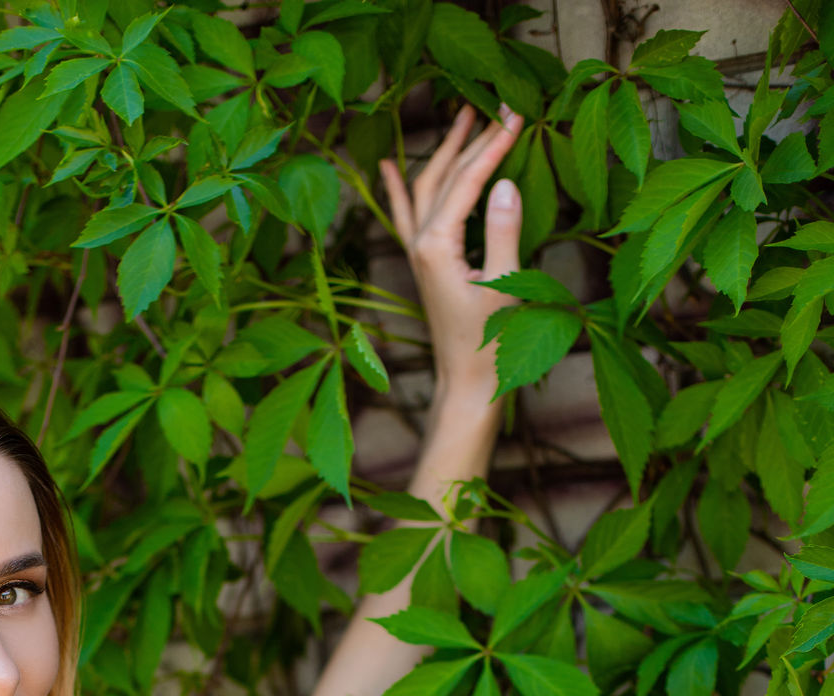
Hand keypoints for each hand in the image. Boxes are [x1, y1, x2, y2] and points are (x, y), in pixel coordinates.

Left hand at [379, 103, 523, 407]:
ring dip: (443, 151)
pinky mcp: (422, 264)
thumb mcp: (505, 286)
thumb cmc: (490, 344)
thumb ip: (504, 231)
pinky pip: (404, 216)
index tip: (515, 114)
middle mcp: (419, 244)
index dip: (492, 146)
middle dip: (468, 138)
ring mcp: (417, 253)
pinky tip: (387, 165)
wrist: (468, 384)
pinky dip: (396, 189)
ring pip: (425, 188)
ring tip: (461, 116)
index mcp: (437, 246)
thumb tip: (505, 182)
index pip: (467, 181)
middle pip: (442, 176)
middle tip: (494, 104)